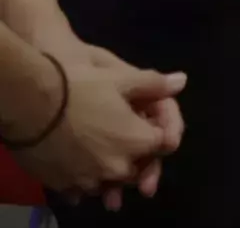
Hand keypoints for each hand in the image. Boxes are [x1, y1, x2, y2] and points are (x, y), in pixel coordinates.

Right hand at [15, 50, 183, 205]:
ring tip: (103, 156)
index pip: (163, 145)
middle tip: (129, 142)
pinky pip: (80, 189)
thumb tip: (181, 81)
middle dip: (138, 157)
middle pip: (137, 167)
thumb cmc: (80, 86)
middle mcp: (116, 166)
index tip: (150, 122)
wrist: (28, 102)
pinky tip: (80, 166)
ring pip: (108, 181)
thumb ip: (155, 85)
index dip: (160, 132)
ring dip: (110, 172)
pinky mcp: (62, 184)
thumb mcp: (122, 78)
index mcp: (138, 141)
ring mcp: (88, 179)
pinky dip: (84, 180)